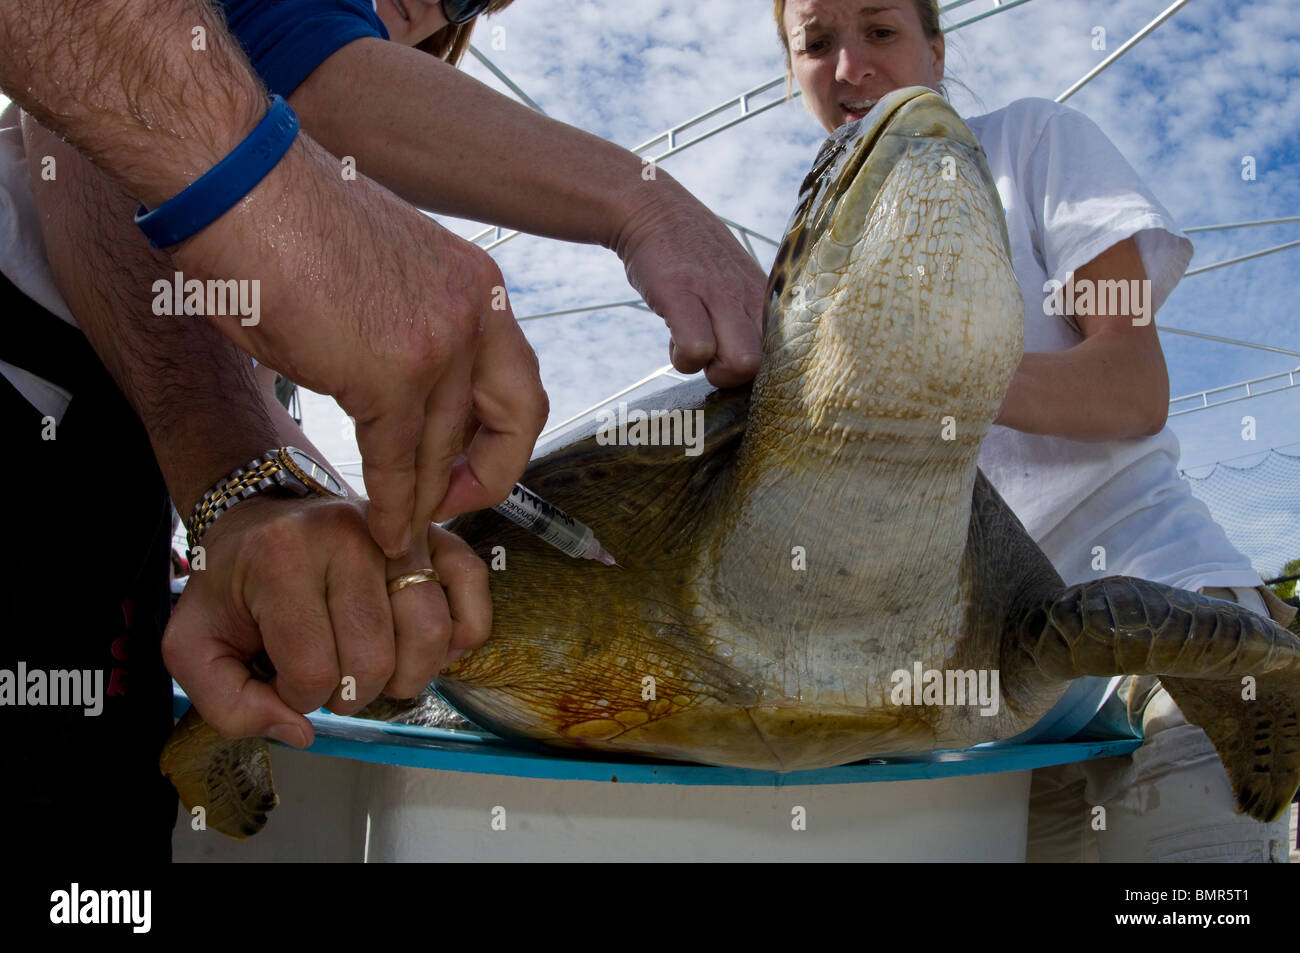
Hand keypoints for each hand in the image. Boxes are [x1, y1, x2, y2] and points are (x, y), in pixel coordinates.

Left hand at [161, 495, 491, 744]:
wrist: (263, 515)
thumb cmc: (233, 584)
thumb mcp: (193, 644)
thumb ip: (225, 703)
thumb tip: (301, 729)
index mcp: (280, 560)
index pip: (311, 671)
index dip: (298, 699)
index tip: (283, 679)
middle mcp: (346, 537)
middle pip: (375, 660)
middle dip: (351, 694)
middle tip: (330, 679)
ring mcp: (397, 531)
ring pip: (429, 632)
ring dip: (406, 677)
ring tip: (375, 670)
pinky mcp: (433, 531)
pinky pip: (470, 585)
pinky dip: (462, 631)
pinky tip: (430, 647)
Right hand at [169, 135, 547, 558]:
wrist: (238, 184)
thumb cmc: (288, 225)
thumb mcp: (386, 279)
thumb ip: (415, 334)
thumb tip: (409, 394)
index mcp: (479, 288)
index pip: (520, 382)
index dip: (505, 440)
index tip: (474, 471)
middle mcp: (477, 314)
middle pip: (511, 420)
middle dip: (486, 479)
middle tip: (451, 510)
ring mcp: (440, 344)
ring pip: (445, 450)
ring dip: (425, 503)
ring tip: (405, 536)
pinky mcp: (392, 374)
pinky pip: (400, 462)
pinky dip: (392, 506)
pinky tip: (383, 529)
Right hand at [614, 186, 766, 387]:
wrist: (651, 206)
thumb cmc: (690, 252)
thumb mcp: (734, 275)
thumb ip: (748, 311)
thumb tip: (750, 356)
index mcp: (763, 295)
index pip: (782, 351)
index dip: (753, 367)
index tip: (728, 356)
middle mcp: (748, 295)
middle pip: (763, 365)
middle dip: (731, 376)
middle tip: (709, 357)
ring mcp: (717, 294)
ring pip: (739, 364)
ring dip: (707, 369)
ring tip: (691, 346)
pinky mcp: (682, 294)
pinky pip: (696, 350)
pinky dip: (682, 357)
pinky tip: (673, 337)